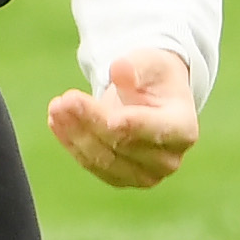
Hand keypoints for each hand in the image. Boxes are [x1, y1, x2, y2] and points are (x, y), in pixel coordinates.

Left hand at [47, 49, 199, 188]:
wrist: (149, 96)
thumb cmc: (152, 76)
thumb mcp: (149, 61)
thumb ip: (136, 66)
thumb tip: (119, 69)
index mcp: (183, 129)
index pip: (157, 131)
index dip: (134, 126)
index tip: (110, 117)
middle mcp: (169, 159)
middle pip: (124, 144)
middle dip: (93, 121)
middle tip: (66, 99)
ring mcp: (145, 175)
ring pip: (104, 159)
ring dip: (76, 134)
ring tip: (56, 107)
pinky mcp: (121, 178)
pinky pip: (92, 164)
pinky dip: (72, 143)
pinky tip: (57, 122)